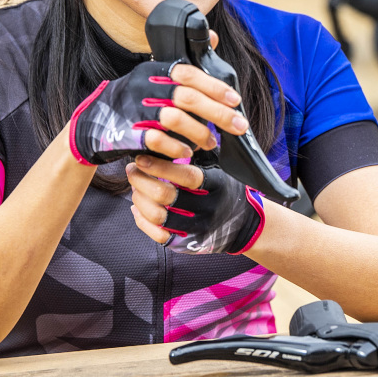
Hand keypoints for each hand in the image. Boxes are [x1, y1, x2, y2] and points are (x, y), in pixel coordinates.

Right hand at [68, 59, 249, 165]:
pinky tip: (187, 152)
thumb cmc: (135, 98)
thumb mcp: (155, 74)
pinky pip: (157, 140)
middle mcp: (144, 86)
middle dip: (218, 113)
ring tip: (212, 142)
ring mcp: (134, 110)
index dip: (214, 87)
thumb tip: (213, 36)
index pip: (188, 73)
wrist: (94, 122)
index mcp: (153, 70)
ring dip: (200, 133)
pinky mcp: (127, 132)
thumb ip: (185, 63)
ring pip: (173, 119)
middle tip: (239, 125)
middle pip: (186, 97)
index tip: (236, 100)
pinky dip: (176, 147)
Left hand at [127, 156, 264, 254]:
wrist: (245, 225)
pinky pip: (157, 235)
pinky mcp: (187, 244)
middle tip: (133, 169)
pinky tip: (137, 208)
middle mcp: (208, 208)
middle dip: (142, 181)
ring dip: (139, 199)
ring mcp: (197, 229)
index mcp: (218, 186)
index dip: (161, 167)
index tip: (142, 157)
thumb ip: (201, 152)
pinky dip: (142, 220)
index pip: (187, 176)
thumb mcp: (222, 167)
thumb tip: (172, 132)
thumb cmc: (227, 188)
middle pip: (166, 197)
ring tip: (135, 186)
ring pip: (158, 216)